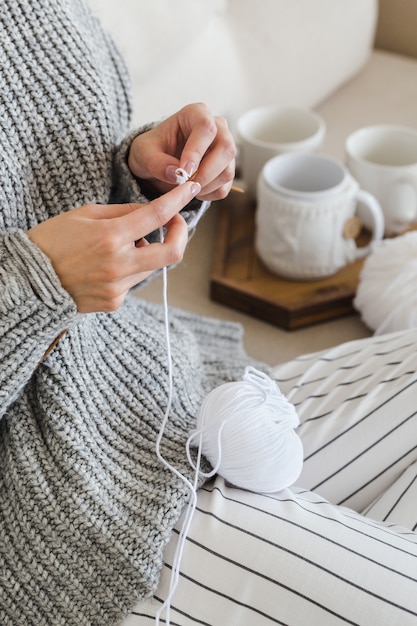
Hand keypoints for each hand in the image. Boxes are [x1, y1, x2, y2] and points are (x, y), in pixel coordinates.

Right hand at [28, 181, 199, 312]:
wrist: (29, 281)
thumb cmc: (52, 241)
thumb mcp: (84, 214)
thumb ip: (123, 212)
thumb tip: (151, 212)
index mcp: (110, 237)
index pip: (157, 216)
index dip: (178, 201)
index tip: (190, 189)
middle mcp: (118, 265)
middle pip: (172, 253)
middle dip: (180, 235)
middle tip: (174, 223)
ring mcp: (118, 287)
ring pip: (151, 266)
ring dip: (145, 251)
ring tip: (117, 246)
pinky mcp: (114, 301)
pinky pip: (134, 281)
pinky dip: (128, 269)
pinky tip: (103, 266)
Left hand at [128, 102, 235, 200]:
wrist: (159, 163)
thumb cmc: (152, 150)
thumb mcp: (144, 153)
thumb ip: (156, 162)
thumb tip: (176, 174)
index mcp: (196, 114)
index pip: (206, 127)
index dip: (197, 151)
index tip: (184, 170)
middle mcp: (217, 128)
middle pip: (226, 148)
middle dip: (206, 173)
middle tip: (185, 184)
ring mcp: (225, 150)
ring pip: (228, 171)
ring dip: (206, 186)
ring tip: (184, 187)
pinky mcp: (226, 170)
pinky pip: (224, 187)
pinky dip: (208, 194)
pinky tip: (191, 191)